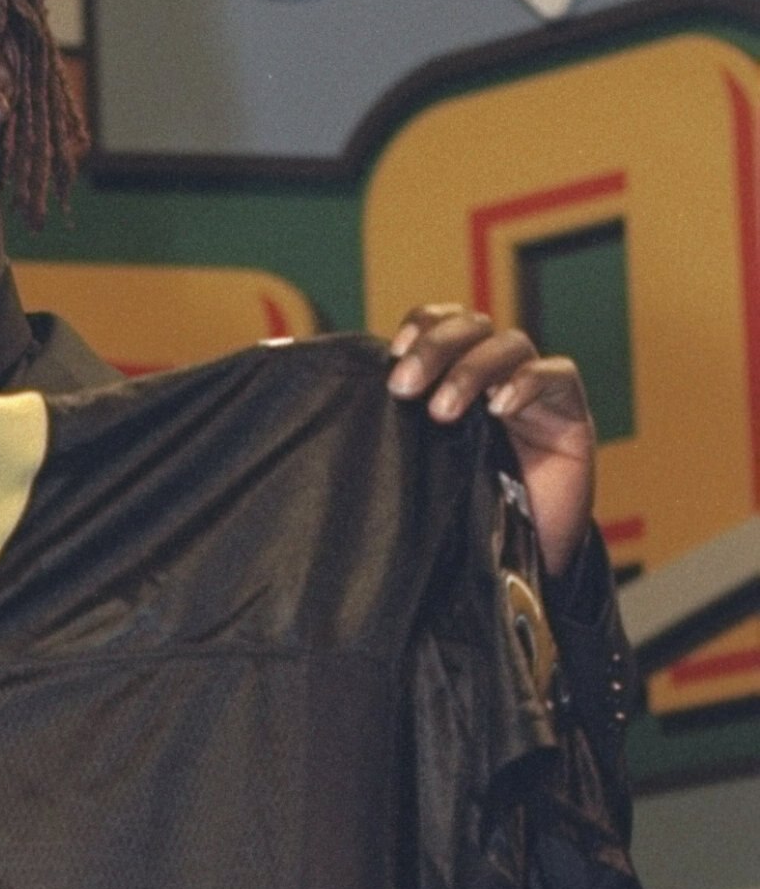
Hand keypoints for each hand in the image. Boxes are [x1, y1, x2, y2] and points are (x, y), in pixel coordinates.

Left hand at [385, 305, 594, 577]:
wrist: (521, 562)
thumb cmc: (463, 514)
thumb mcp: (419, 471)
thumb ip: (391, 438)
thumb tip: (319, 408)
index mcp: (455, 378)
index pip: (442, 325)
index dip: (421, 326)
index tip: (393, 353)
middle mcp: (495, 376)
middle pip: (472, 328)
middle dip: (436, 348)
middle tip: (405, 386)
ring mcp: (533, 391)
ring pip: (510, 345)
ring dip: (472, 370)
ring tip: (443, 412)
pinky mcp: (569, 413)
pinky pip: (557, 375)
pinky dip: (528, 382)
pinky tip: (502, 407)